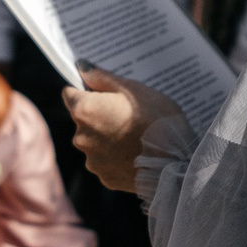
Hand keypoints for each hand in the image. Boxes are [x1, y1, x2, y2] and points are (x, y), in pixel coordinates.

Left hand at [63, 68, 181, 193]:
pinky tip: (136, 153)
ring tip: (136, 136)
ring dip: (108, 138)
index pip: (70, 94)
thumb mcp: (134, 89)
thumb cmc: (157, 120)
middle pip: (84, 120)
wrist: (176, 163)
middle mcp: (81, 137)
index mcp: (85, 110)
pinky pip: (107, 163)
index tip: (101, 92)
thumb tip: (82, 67)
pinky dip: (117, 158)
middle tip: (128, 114)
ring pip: (95, 143)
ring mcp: (92, 160)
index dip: (85, 91)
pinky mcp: (105, 178)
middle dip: (101, 116)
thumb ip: (102, 78)